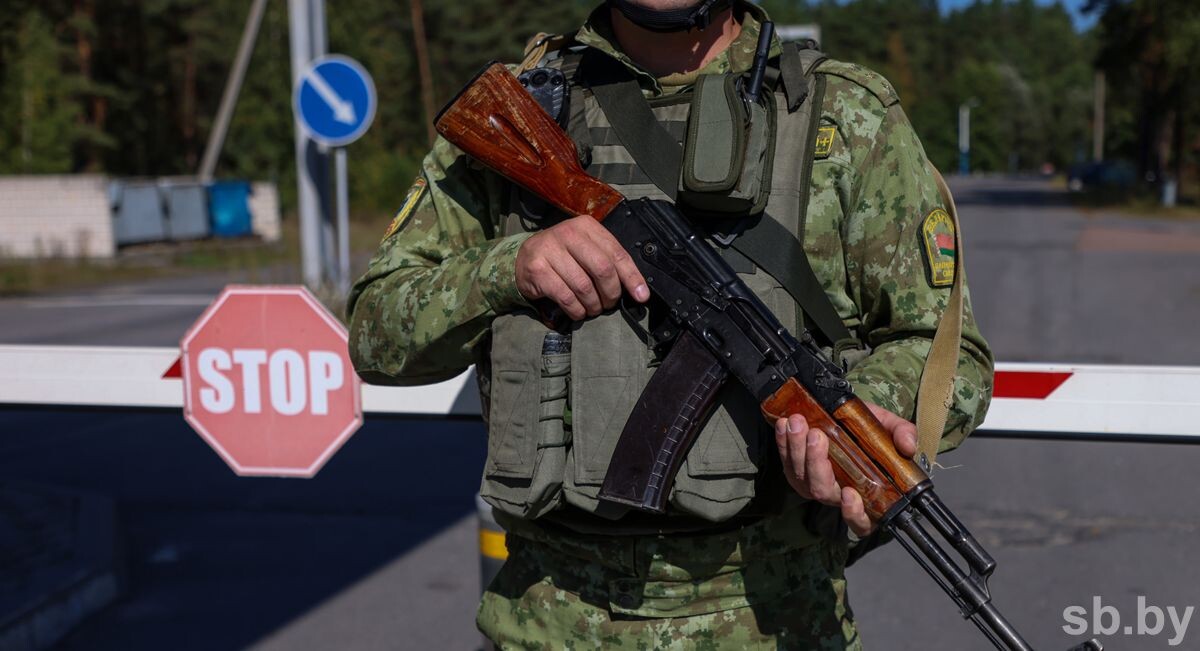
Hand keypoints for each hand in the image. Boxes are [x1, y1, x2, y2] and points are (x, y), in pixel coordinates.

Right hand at [515, 215, 648, 319]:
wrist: (524, 258)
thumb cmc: (563, 256)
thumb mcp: (586, 249)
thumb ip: (609, 261)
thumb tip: (638, 289)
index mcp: (586, 226)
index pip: (617, 253)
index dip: (632, 277)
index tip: (642, 296)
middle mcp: (568, 233)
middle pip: (602, 269)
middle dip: (611, 293)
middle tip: (609, 303)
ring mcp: (550, 250)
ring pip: (584, 286)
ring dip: (593, 305)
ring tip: (593, 308)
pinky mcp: (538, 270)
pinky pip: (566, 297)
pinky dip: (576, 310)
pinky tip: (578, 312)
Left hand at [774, 401, 916, 536]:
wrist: (845, 417)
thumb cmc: (871, 431)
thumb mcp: (890, 427)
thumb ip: (903, 434)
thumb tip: (908, 446)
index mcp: (866, 495)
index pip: (861, 522)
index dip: (854, 514)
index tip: (849, 494)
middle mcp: (838, 495)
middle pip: (822, 491)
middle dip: (816, 463)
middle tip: (817, 435)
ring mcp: (814, 484)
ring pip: (801, 477)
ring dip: (796, 449)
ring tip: (798, 422)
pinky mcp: (795, 472)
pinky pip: (785, 462)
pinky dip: (783, 443)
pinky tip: (784, 425)